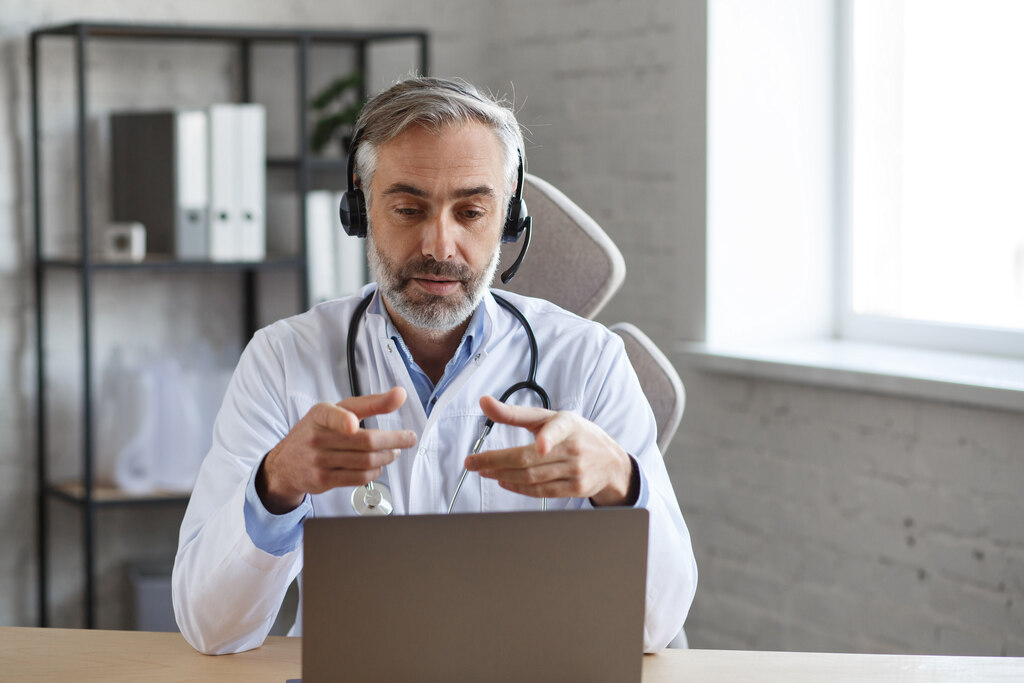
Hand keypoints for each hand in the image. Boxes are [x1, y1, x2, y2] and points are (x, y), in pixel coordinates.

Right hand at [257, 387, 416, 513]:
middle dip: (393, 440)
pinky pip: (358, 478)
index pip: (331, 415)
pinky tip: (379, 465)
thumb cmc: (318, 431)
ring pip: (365, 461)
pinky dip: (375, 472)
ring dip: (387, 457)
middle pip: (364, 441)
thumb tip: (401, 394)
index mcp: (320, 414)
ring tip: (395, 451)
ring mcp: (319, 461)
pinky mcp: (323, 480)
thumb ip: (370, 403)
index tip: (353, 424)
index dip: (342, 420)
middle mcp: (317, 437)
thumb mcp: (337, 410)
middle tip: (409, 438)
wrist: (286, 463)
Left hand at [464, 395, 635, 505]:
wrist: (610, 461)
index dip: (548, 438)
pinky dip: (519, 488)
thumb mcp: (549, 417)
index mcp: (568, 424)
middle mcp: (574, 448)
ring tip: (484, 471)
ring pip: (532, 477)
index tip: (540, 445)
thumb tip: (483, 402)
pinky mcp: (576, 489)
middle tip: (473, 462)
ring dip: (503, 475)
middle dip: (496, 461)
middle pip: (530, 459)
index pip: (556, 430)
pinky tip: (504, 481)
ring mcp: (576, 471)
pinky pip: (541, 492)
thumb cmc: (574, 434)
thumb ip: (514, 413)